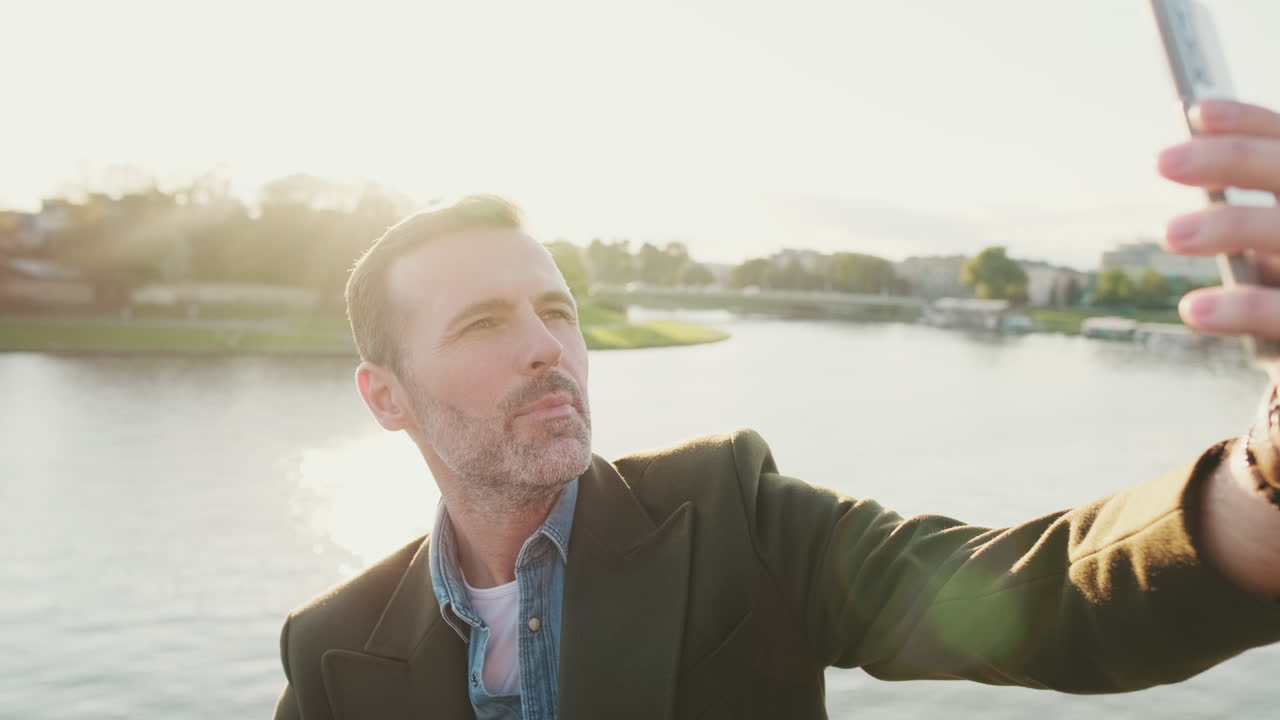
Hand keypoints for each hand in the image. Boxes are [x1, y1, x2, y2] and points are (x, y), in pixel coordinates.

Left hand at [1158, 99, 1279, 337]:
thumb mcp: (1271, 249)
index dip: (1252, 123)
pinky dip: (1243, 309)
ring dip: (1232, 224)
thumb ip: (1251, 217)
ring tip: (1170, 234)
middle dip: (1234, 159)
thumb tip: (1191, 163)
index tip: (1197, 112)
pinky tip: (1194, 309)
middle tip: (1163, 160)